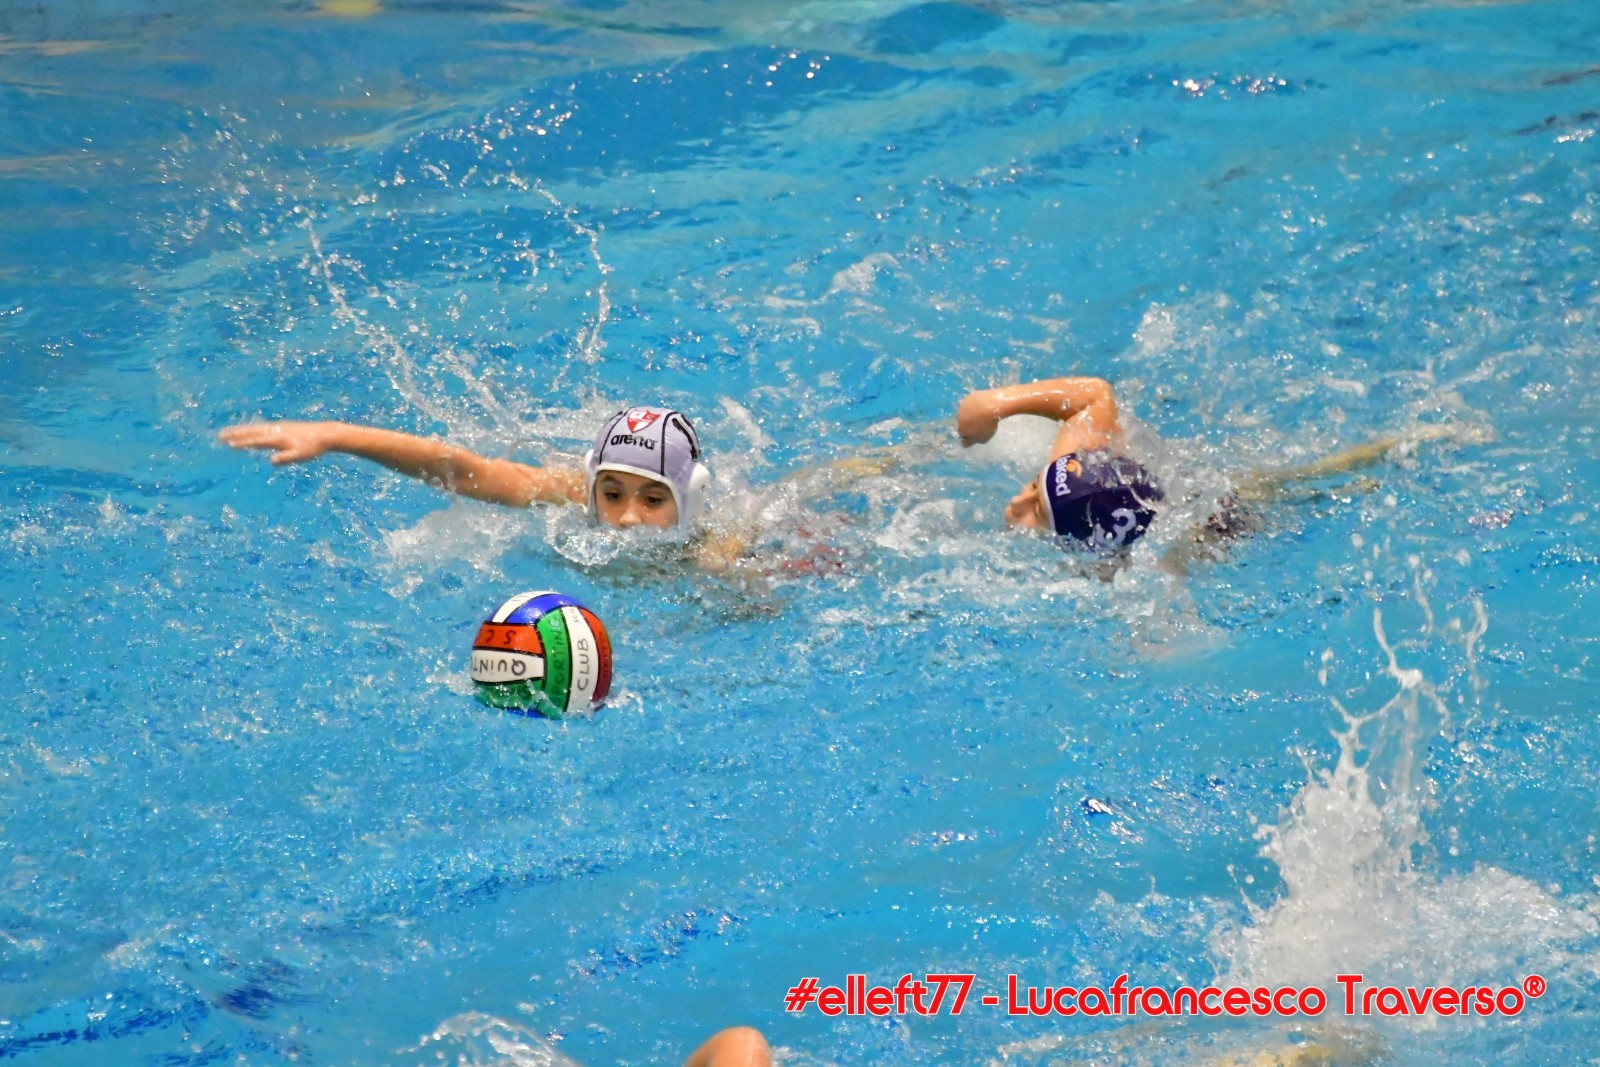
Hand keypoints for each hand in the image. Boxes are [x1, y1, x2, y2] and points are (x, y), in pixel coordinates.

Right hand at [218, 420, 338, 464]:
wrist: (325, 434)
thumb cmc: (312, 448)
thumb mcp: (300, 456)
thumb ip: (286, 458)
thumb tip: (272, 461)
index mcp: (278, 438)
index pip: (256, 441)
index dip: (242, 443)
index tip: (228, 443)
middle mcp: (275, 430)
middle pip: (252, 431)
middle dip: (235, 434)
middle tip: (219, 436)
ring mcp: (278, 427)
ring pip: (256, 428)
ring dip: (241, 430)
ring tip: (228, 432)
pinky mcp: (282, 426)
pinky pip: (262, 427)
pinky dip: (252, 428)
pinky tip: (249, 430)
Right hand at [955, 391, 1000, 446]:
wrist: (993, 405)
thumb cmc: (988, 425)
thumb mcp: (982, 438)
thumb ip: (972, 441)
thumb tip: (964, 443)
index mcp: (961, 428)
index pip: (962, 434)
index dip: (970, 434)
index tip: (977, 433)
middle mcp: (958, 417)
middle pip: (963, 421)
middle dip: (969, 423)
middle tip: (980, 423)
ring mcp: (963, 405)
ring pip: (966, 411)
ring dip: (972, 413)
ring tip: (983, 414)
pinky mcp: (970, 396)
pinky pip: (972, 403)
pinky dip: (976, 405)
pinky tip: (984, 406)